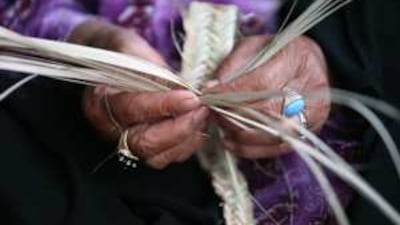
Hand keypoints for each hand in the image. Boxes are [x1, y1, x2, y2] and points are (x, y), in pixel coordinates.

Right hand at [69, 20, 208, 168]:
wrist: (117, 65)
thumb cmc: (126, 54)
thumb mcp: (134, 49)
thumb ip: (153, 68)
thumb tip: (181, 87)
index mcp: (101, 100)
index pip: (132, 109)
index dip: (164, 105)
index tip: (190, 98)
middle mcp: (110, 128)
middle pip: (145, 142)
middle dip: (179, 127)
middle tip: (201, 108)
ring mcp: (127, 143)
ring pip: (158, 156)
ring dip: (187, 137)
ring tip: (202, 113)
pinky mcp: (146, 150)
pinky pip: (169, 157)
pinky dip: (189, 144)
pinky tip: (199, 125)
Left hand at [205, 35, 329, 158]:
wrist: (309, 64)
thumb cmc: (277, 53)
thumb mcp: (252, 47)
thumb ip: (232, 66)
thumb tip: (211, 88)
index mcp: (297, 58)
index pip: (261, 83)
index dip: (231, 93)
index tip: (208, 96)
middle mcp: (311, 89)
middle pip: (266, 111)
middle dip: (232, 114)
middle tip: (212, 111)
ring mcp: (313, 114)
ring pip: (270, 134)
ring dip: (238, 133)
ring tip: (220, 124)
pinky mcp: (307, 133)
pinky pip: (274, 148)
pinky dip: (249, 148)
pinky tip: (231, 141)